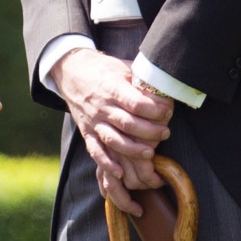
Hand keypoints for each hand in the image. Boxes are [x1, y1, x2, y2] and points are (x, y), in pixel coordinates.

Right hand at [51, 49, 172, 187]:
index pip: (136, 103)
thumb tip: (164, 89)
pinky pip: (96, 150)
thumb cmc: (103, 69)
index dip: (154, 110)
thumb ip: (140, 80)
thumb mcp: (122, 67)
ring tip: (151, 153)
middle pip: (128, 123)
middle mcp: (102, 106)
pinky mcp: (87, 132)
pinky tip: (120, 172)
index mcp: (112, 88)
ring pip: (114, 140)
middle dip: (150, 131)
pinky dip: (106, 164)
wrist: (72, 71)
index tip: (168, 111)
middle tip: (165, 133)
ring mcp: (93, 121)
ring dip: (133, 149)